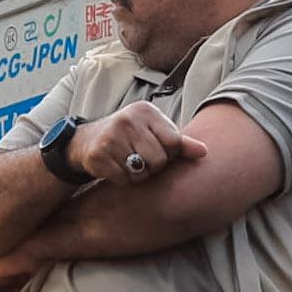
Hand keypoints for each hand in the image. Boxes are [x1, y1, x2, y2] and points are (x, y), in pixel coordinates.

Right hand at [70, 103, 198, 189]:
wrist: (87, 140)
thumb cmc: (129, 136)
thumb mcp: (153, 132)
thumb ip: (180, 143)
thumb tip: (204, 152)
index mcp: (146, 111)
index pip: (174, 142)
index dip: (170, 154)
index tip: (159, 151)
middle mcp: (128, 120)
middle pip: (159, 160)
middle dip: (153, 166)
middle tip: (141, 158)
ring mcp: (111, 137)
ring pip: (141, 173)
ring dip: (138, 175)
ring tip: (128, 163)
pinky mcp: (98, 155)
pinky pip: (123, 179)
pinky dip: (122, 180)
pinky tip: (115, 168)